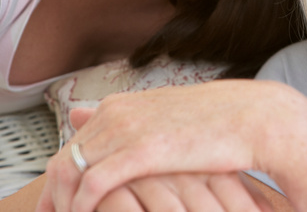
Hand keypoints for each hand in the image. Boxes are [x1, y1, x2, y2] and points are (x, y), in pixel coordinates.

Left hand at [37, 81, 296, 211]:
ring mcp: (124, 129)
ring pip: (68, 172)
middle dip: (52, 198)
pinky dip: (81, 208)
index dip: (58, 182)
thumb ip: (133, 129)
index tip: (56, 209)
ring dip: (63, 205)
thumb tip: (106, 131)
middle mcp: (114, 113)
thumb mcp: (166, 124)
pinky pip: (92, 184)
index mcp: (119, 106)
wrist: (254, 117)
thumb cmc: (216, 125)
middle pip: (61, 160)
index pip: (70, 145)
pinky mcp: (140, 150)